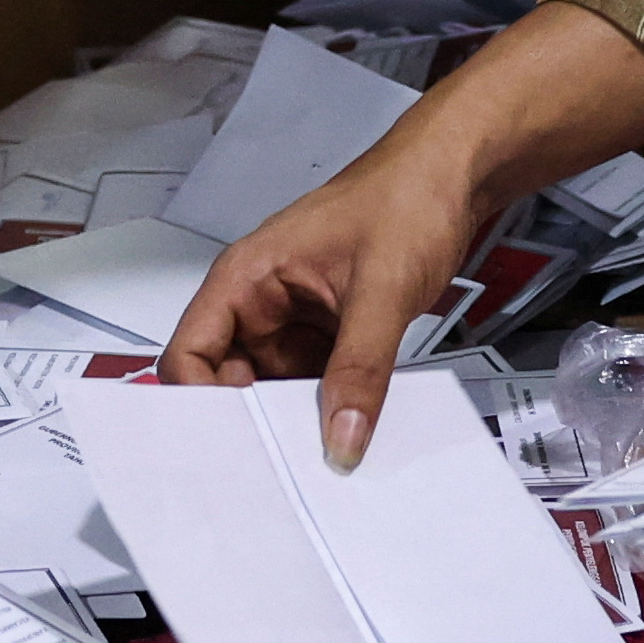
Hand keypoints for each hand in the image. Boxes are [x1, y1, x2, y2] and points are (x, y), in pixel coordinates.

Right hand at [161, 106, 547, 467]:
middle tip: (283, 464)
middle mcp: (261, 301)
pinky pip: (315, 382)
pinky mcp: (329, 332)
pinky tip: (350, 429)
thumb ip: (360, 369)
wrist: (454, 178)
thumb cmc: (406, 198)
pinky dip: (330, 407)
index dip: (200, 403)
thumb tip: (342, 438)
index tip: (233, 445)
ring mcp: (295, 319)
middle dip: (251, 422)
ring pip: (274, 389)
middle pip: (227, 382)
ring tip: (322, 452)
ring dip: (295, 419)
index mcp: (246, 278)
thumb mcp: (381, 289)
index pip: (189, 353)